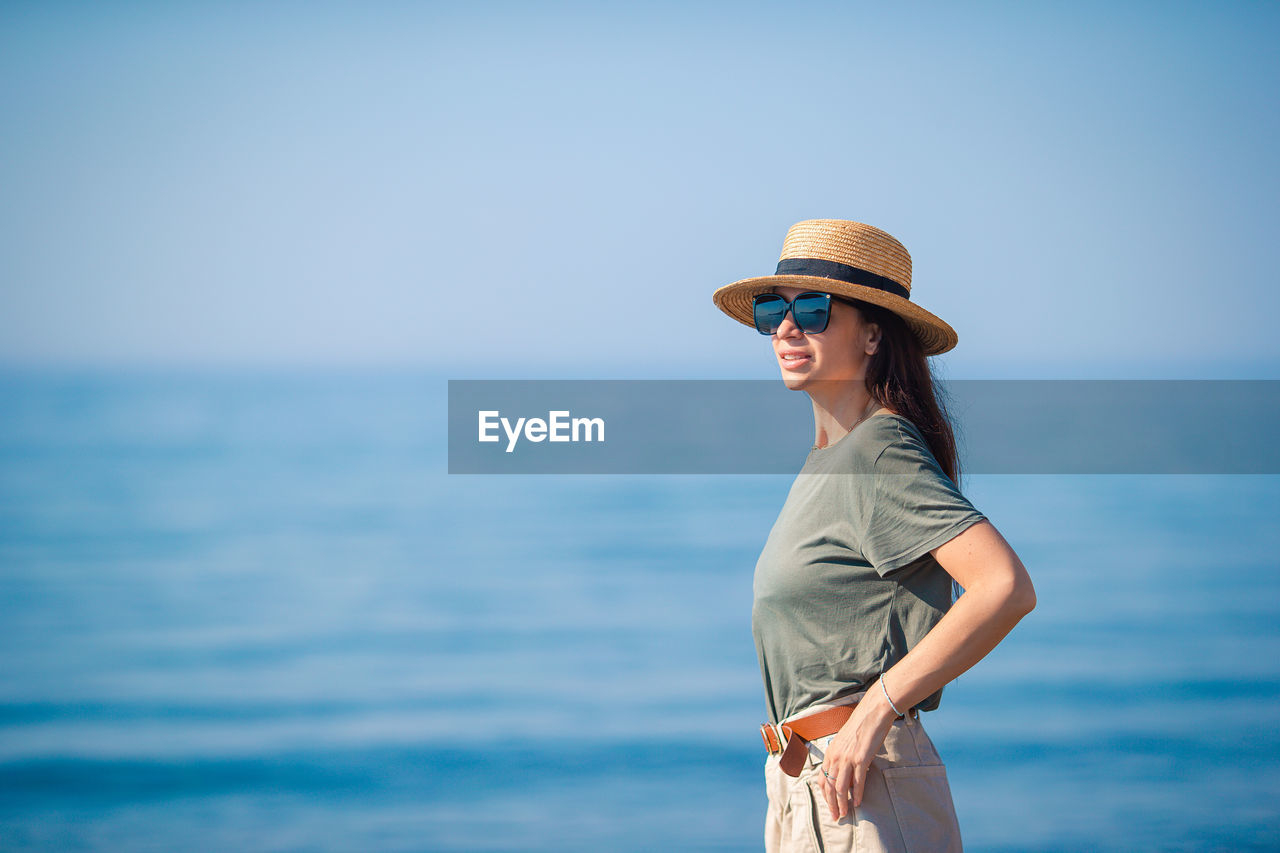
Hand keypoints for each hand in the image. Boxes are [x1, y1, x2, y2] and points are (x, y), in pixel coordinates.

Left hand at [815, 688, 898, 822]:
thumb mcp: (845, 742)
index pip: (822, 779)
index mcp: (830, 752)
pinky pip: (857, 781)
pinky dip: (856, 794)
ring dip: (842, 803)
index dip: (825, 795)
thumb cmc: (860, 726)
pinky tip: (857, 803)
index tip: (829, 806)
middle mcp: (835, 756)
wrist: (872, 713)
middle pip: (829, 786)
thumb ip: (842, 756)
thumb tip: (846, 773)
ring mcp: (847, 758)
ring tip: (845, 814)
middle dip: (831, 804)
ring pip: (841, 787)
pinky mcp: (860, 759)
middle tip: (836, 817)